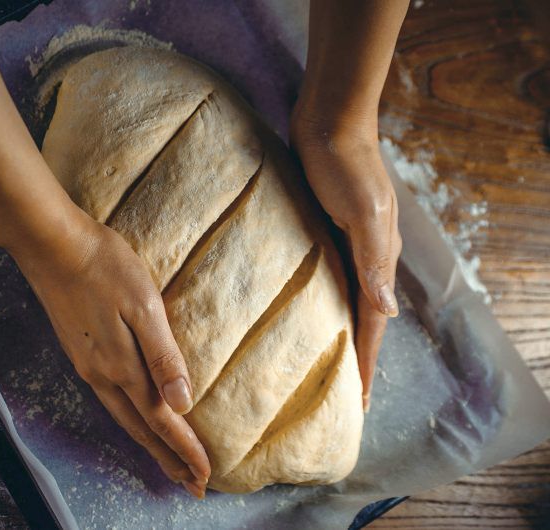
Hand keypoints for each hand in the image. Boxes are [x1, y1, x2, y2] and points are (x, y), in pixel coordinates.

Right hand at [13, 217, 210, 497]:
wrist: (51, 245)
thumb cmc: (104, 267)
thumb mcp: (143, 305)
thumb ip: (162, 355)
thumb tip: (181, 404)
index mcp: (123, 366)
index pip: (161, 420)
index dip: (185, 450)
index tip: (206, 477)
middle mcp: (102, 375)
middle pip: (141, 429)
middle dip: (168, 459)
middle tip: (191, 485)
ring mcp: (87, 365)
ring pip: (124, 418)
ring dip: (149, 443)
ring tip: (168, 463)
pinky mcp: (79, 351)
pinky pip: (110, 401)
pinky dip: (130, 421)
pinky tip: (134, 417)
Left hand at [290, 101, 401, 411]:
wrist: (328, 119)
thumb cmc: (344, 164)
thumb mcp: (362, 212)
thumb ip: (373, 260)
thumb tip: (387, 312)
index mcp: (377, 258)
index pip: (372, 324)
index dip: (366, 364)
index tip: (360, 405)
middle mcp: (362, 256)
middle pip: (358, 318)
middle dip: (351, 357)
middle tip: (337, 396)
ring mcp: (340, 244)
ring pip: (337, 300)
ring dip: (332, 332)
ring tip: (316, 364)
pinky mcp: (316, 229)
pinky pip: (319, 276)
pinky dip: (314, 301)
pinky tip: (297, 312)